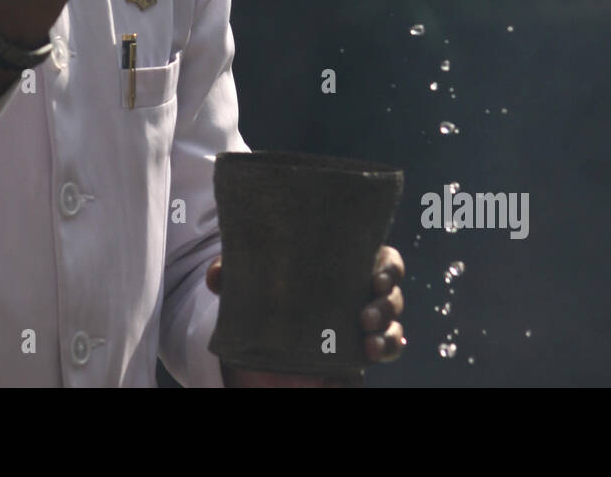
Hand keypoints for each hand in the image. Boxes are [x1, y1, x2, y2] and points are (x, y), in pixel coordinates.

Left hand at [205, 245, 405, 387]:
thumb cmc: (269, 291)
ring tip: (370, 342)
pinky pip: (388, 347)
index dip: (388, 267)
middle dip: (387, 302)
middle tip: (367, 312)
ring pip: (394, 322)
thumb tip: (217, 277)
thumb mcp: (250, 280)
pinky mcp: (361, 349)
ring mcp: (365, 321)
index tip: (375, 277)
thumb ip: (234, 273)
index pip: (382, 259)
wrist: (266, 337)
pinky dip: (388, 348)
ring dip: (389, 331)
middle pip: (392, 292)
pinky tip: (374, 352)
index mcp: (346, 263)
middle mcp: (361, 290)